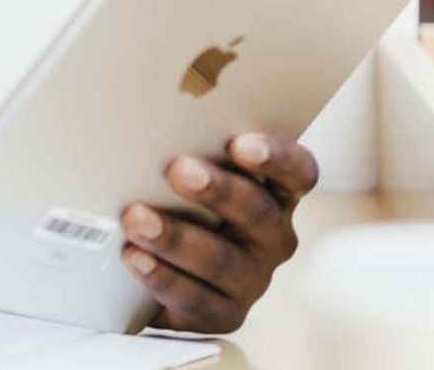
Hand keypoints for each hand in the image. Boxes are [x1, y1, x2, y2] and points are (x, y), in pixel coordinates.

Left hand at [120, 133, 319, 332]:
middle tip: (176, 169)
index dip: (276, 157)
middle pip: (257, 212)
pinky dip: (163, 278)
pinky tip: (136, 258)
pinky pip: (198, 301)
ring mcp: (251, 278)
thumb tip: (145, 120)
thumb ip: (185, 148)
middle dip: (216, 190)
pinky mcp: (224, 313)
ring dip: (176, 237)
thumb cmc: (173, 196)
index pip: (297, 172)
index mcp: (274, 192)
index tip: (239, 143)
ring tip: (136, 218)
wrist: (153, 261)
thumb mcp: (185, 168)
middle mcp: (271, 236)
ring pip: (222, 260)